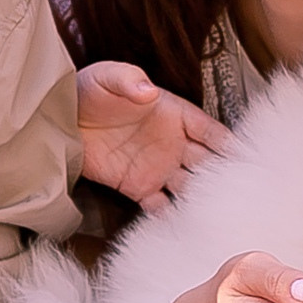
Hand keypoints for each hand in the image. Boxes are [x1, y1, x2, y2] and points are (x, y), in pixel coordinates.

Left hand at [77, 62, 233, 212]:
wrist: (58, 119)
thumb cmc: (88, 91)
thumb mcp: (109, 77)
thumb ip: (130, 81)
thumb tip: (148, 90)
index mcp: (174, 113)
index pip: (209, 131)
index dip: (228, 144)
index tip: (244, 158)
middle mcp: (172, 142)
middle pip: (207, 162)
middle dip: (223, 176)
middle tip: (238, 192)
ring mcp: (157, 166)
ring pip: (189, 186)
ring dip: (201, 198)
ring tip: (216, 213)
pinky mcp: (137, 186)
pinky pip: (160, 206)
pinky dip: (171, 216)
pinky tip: (181, 225)